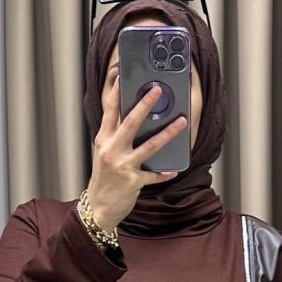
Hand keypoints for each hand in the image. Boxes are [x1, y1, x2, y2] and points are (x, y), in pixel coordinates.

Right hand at [85, 80, 187, 231]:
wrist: (99, 206)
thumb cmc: (104, 177)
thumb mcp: (104, 152)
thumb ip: (116, 136)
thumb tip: (135, 118)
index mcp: (104, 140)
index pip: (110, 112)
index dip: (116, 92)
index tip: (123, 76)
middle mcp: (112, 150)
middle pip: (130, 123)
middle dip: (145, 105)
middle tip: (158, 90)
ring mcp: (123, 166)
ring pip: (149, 146)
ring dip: (168, 133)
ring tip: (181, 122)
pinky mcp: (133, 182)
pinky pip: (153, 176)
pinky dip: (163, 173)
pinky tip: (173, 170)